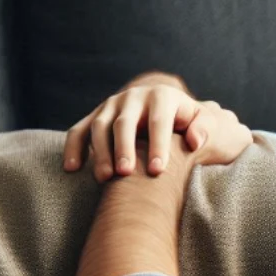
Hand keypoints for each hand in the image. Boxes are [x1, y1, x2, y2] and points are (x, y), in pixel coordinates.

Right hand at [62, 80, 251, 181]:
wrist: (166, 110)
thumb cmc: (188, 122)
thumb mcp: (202, 120)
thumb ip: (203, 128)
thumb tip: (193, 141)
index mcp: (162, 96)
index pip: (159, 121)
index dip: (158, 145)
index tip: (158, 171)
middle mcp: (133, 97)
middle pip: (124, 122)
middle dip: (124, 148)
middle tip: (125, 174)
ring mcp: (111, 106)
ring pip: (99, 126)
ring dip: (100, 152)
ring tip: (105, 179)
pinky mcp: (95, 116)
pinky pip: (79, 130)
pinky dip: (73, 147)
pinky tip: (72, 168)